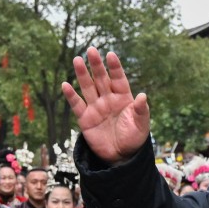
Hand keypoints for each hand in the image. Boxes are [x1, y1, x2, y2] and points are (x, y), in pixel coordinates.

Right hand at [62, 47, 149, 163]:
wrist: (121, 156)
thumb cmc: (134, 138)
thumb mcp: (141, 124)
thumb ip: (141, 110)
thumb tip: (143, 96)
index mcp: (123, 98)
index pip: (119, 79)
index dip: (115, 67)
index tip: (111, 55)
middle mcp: (108, 99)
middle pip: (101, 79)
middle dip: (96, 65)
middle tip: (91, 50)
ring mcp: (96, 107)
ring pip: (88, 87)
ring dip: (82, 74)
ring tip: (77, 60)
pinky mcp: (85, 119)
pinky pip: (77, 105)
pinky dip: (71, 96)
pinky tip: (66, 85)